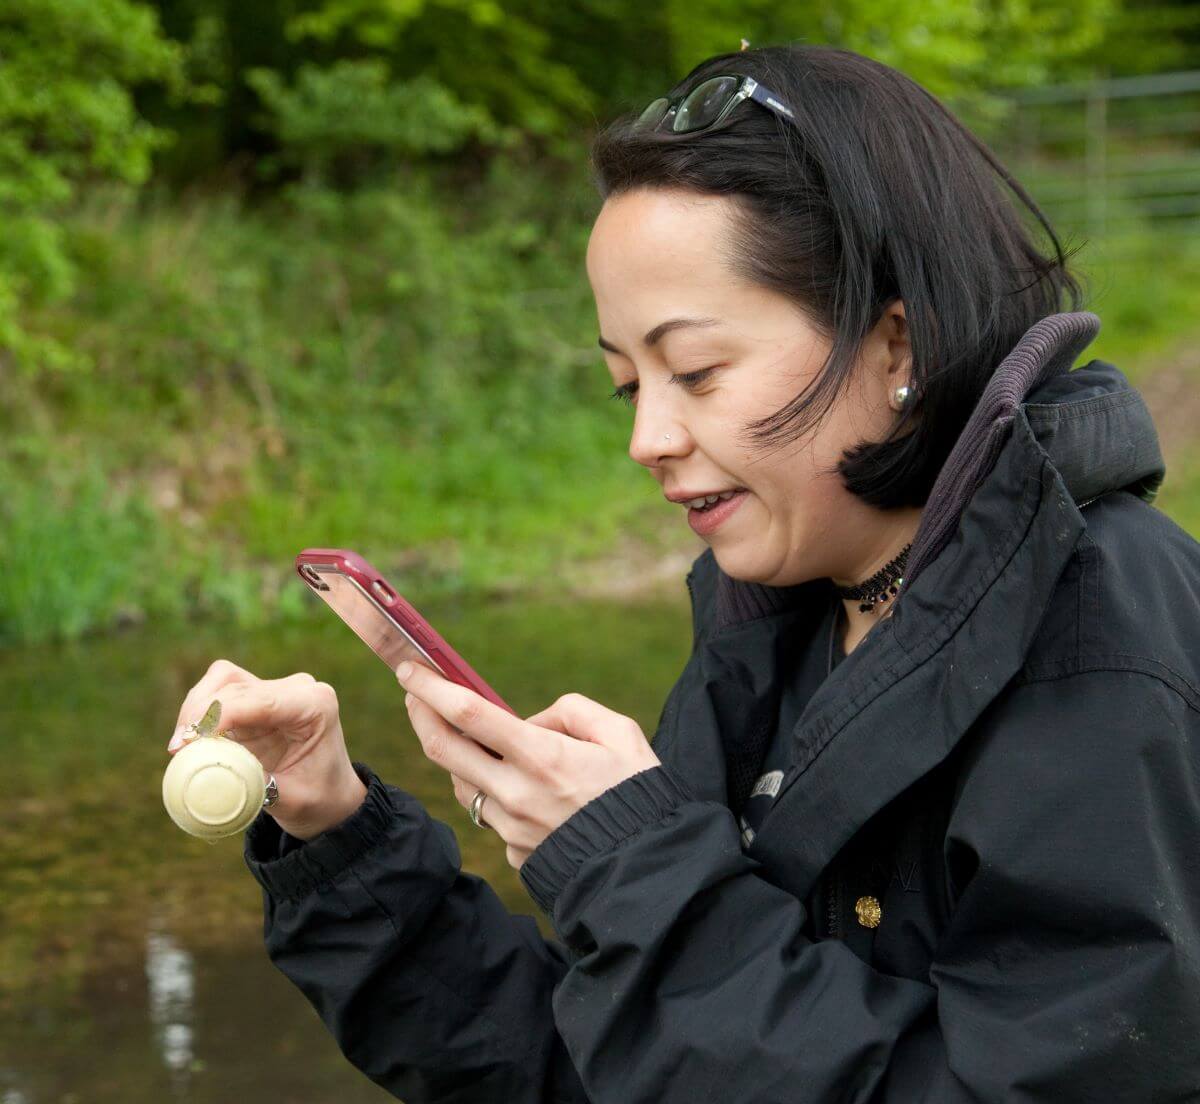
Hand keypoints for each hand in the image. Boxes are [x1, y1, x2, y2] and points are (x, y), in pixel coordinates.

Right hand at [168, 659, 367, 840]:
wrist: (329, 798)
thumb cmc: (317, 799)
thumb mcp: (292, 801)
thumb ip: (256, 788)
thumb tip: (213, 777)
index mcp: (315, 704)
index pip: (259, 700)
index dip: (218, 715)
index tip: (188, 742)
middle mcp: (297, 689)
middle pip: (234, 684)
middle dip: (200, 713)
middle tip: (178, 750)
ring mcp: (275, 690)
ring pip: (222, 681)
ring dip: (196, 708)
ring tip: (181, 746)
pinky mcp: (255, 699)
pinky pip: (218, 693)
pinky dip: (199, 713)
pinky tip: (191, 742)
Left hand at [396, 661, 660, 870]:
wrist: (649, 867)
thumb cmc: (639, 793)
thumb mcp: (620, 734)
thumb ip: (571, 712)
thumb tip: (531, 722)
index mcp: (542, 757)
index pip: (469, 714)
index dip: (432, 688)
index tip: (410, 669)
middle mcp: (516, 794)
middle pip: (443, 749)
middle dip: (421, 714)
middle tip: (414, 694)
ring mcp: (510, 828)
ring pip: (462, 783)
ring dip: (457, 756)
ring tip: (472, 738)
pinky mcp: (514, 852)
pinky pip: (489, 815)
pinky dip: (492, 793)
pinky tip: (516, 787)